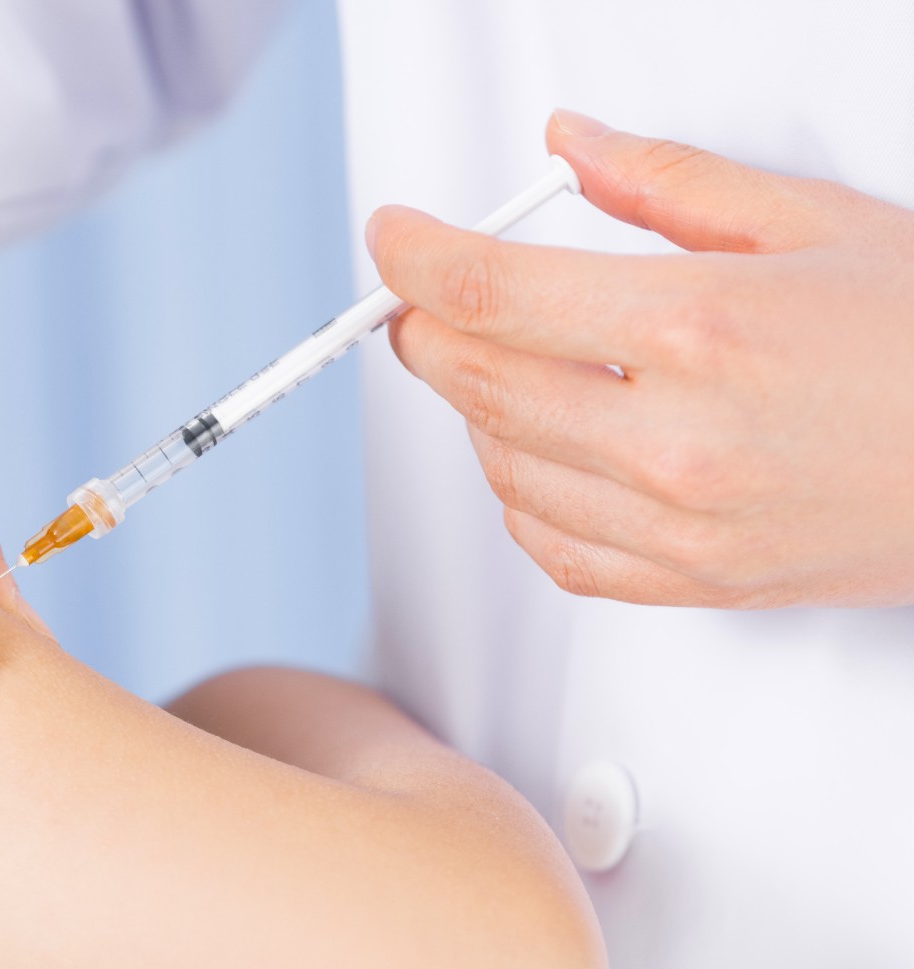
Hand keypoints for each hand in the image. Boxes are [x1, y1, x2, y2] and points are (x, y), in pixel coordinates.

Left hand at [367, 109, 913, 607]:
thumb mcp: (815, 225)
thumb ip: (668, 185)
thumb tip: (570, 147)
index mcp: (699, 327)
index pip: (491, 291)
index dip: (414, 258)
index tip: (391, 239)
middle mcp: (674, 437)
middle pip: (475, 381)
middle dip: (423, 330)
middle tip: (419, 298)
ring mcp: (676, 524)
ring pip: (500, 466)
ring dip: (473, 407)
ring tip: (503, 362)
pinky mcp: (689, 583)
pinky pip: (549, 547)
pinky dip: (517, 493)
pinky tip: (539, 450)